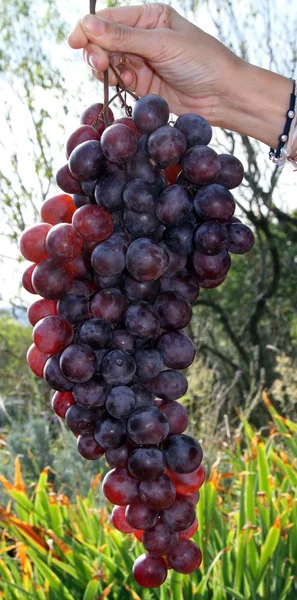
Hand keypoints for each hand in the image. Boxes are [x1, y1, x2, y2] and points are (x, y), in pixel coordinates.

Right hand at [68, 3, 241, 125]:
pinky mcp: (143, 87)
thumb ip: (124, 37)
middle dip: (97, 51)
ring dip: (106, 70)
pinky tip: (132, 86)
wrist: (222, 95)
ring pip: (109, 64)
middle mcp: (143, 37)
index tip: (75, 42)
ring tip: (115, 76)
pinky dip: (119, 85)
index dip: (89, 29)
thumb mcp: (162, 44)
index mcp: (149, 17)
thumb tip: (88, 25)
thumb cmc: (200, 61)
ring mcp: (142, 63)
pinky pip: (120, 83)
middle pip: (104, 42)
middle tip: (99, 65)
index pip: (109, 19)